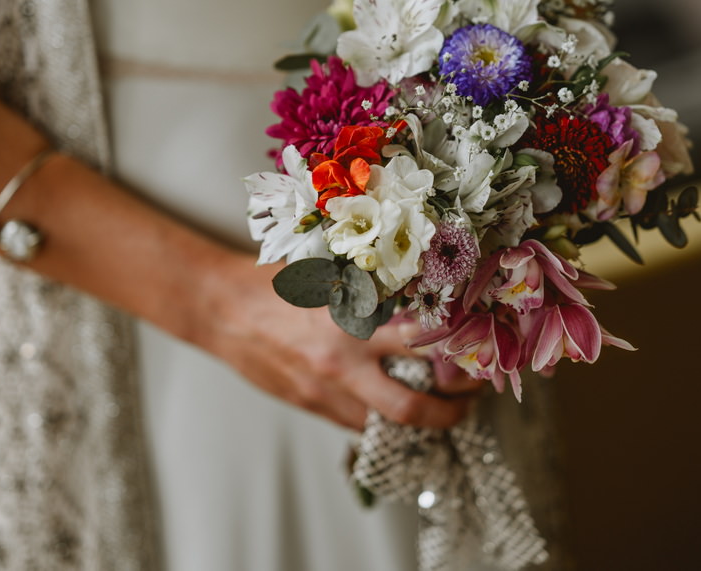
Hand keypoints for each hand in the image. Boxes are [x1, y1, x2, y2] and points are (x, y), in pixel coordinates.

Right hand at [192, 253, 478, 430]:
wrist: (224, 309)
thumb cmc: (278, 284)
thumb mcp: (333, 275)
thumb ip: (373, 292)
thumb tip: (423, 297)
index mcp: (352, 319)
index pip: (420, 343)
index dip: (454, 355)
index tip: (476, 353)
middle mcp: (342, 362)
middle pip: (409, 406)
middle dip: (449, 412)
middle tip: (470, 401)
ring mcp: (324, 391)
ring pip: (384, 424)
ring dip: (418, 422)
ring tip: (440, 408)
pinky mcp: (310, 405)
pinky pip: (356, 424)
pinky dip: (380, 419)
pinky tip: (393, 406)